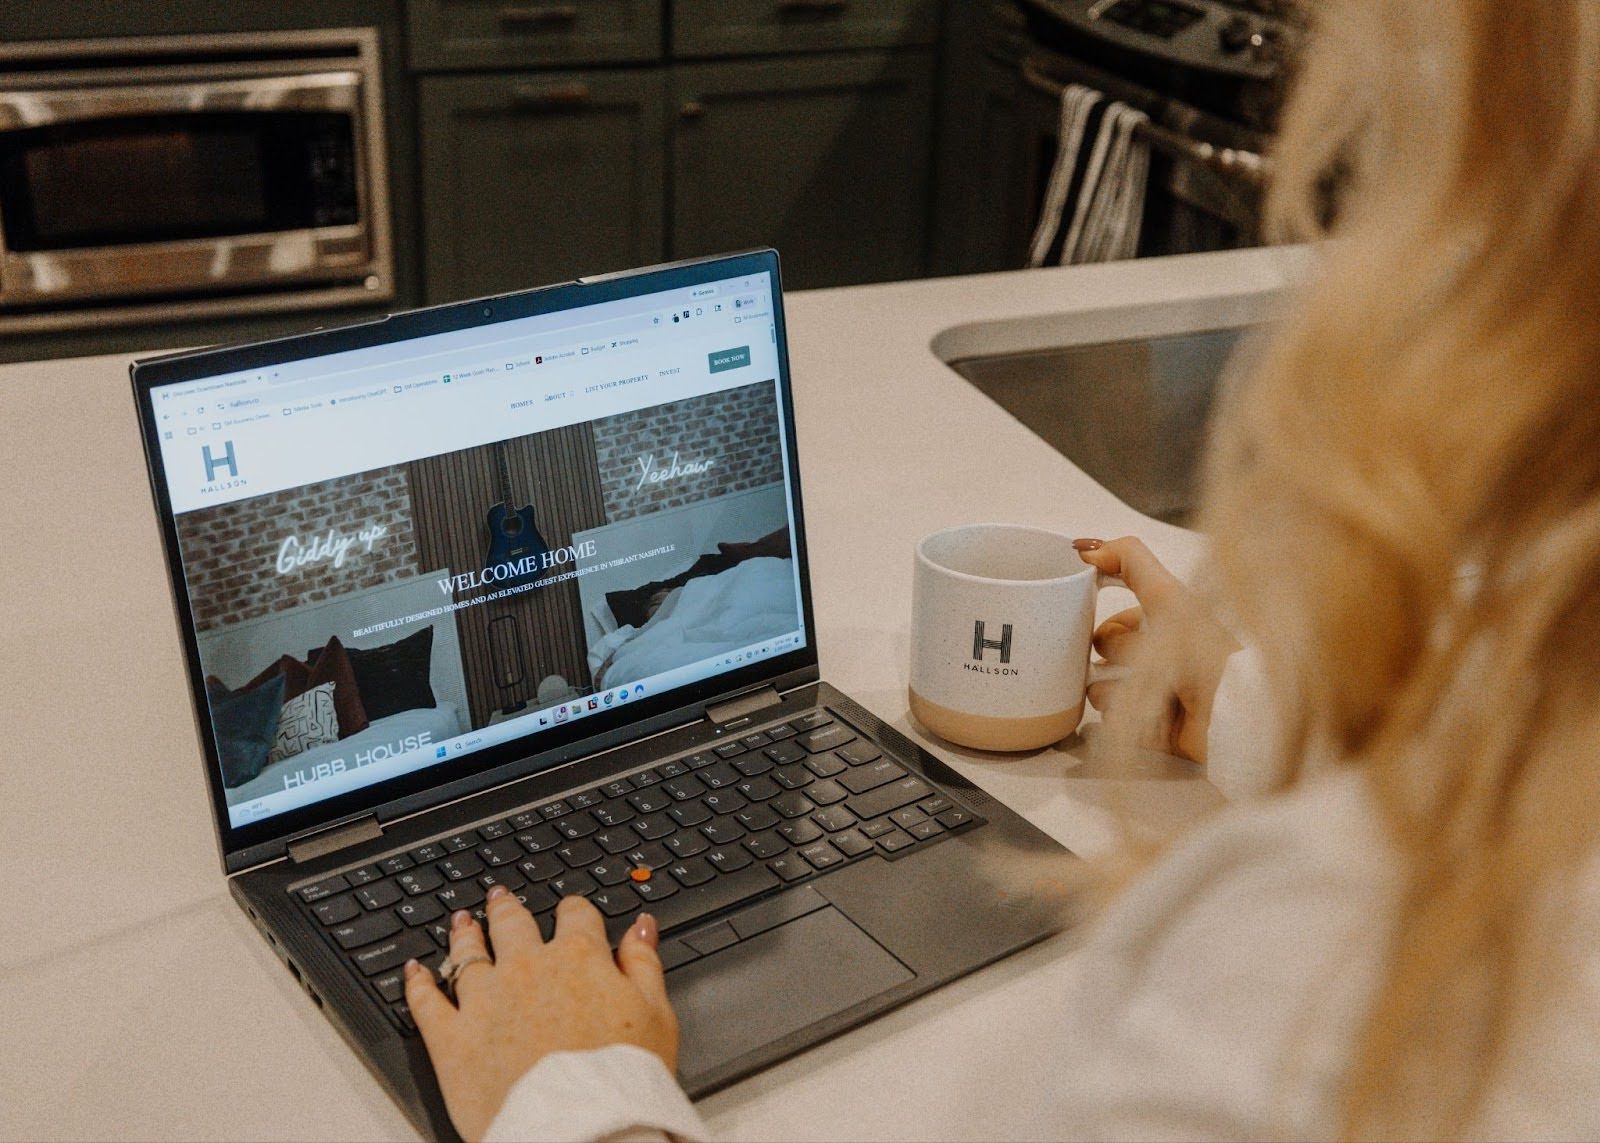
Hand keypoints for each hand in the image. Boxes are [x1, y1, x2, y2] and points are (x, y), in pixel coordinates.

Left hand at [404, 888, 679, 1142]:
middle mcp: (527, 969)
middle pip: (513, 925)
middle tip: (500, 898)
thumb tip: (642, 926)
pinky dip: (418, 983)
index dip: (573, 911)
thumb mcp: (656, 1014)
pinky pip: (427, 1002)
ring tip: (461, 923)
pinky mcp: (452, 1040)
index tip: (571, 911)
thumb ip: (644, 963)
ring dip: (463, 935)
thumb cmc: (621, 1079)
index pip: (575, 916)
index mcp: (579, 959)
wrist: (578, 1128)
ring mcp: (485, 1001)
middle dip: (508, 909)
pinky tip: (414, 972)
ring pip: (468, 955)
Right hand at [1074, 536, 1238, 763]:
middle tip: (1140, 661)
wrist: (1226, 711)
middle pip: (1105, 658)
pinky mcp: (1150, 732)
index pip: (1116, 624)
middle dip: (1113, 657)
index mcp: (1164, 627)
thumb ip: (1131, 561)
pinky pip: (1112, 726)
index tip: (1105, 629)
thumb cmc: (1202, 648)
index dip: (1108, 626)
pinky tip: (1144, 718)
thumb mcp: (1168, 594)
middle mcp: (1158, 661)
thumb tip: (1085, 549)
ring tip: (1143, 695)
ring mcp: (1153, 697)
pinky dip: (1121, 722)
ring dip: (1112, 692)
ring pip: (1101, 691)